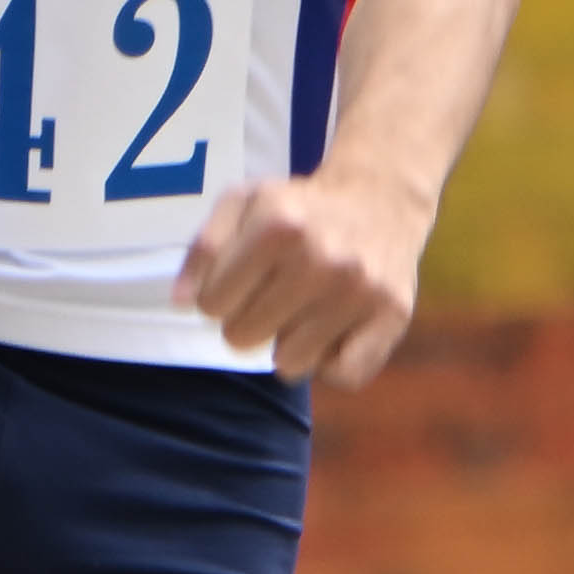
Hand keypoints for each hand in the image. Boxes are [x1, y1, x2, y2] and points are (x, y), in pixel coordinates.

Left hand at [183, 169, 431, 390]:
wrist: (380, 197)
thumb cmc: (299, 207)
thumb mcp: (245, 203)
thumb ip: (205, 248)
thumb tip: (180, 303)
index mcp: (278, 225)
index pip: (212, 304)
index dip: (217, 297)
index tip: (238, 283)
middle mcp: (322, 259)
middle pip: (244, 338)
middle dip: (248, 322)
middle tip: (271, 297)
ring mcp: (360, 290)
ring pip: (291, 365)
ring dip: (289, 345)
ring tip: (304, 311)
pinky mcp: (393, 315)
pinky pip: (344, 376)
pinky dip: (333, 363)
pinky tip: (332, 332)